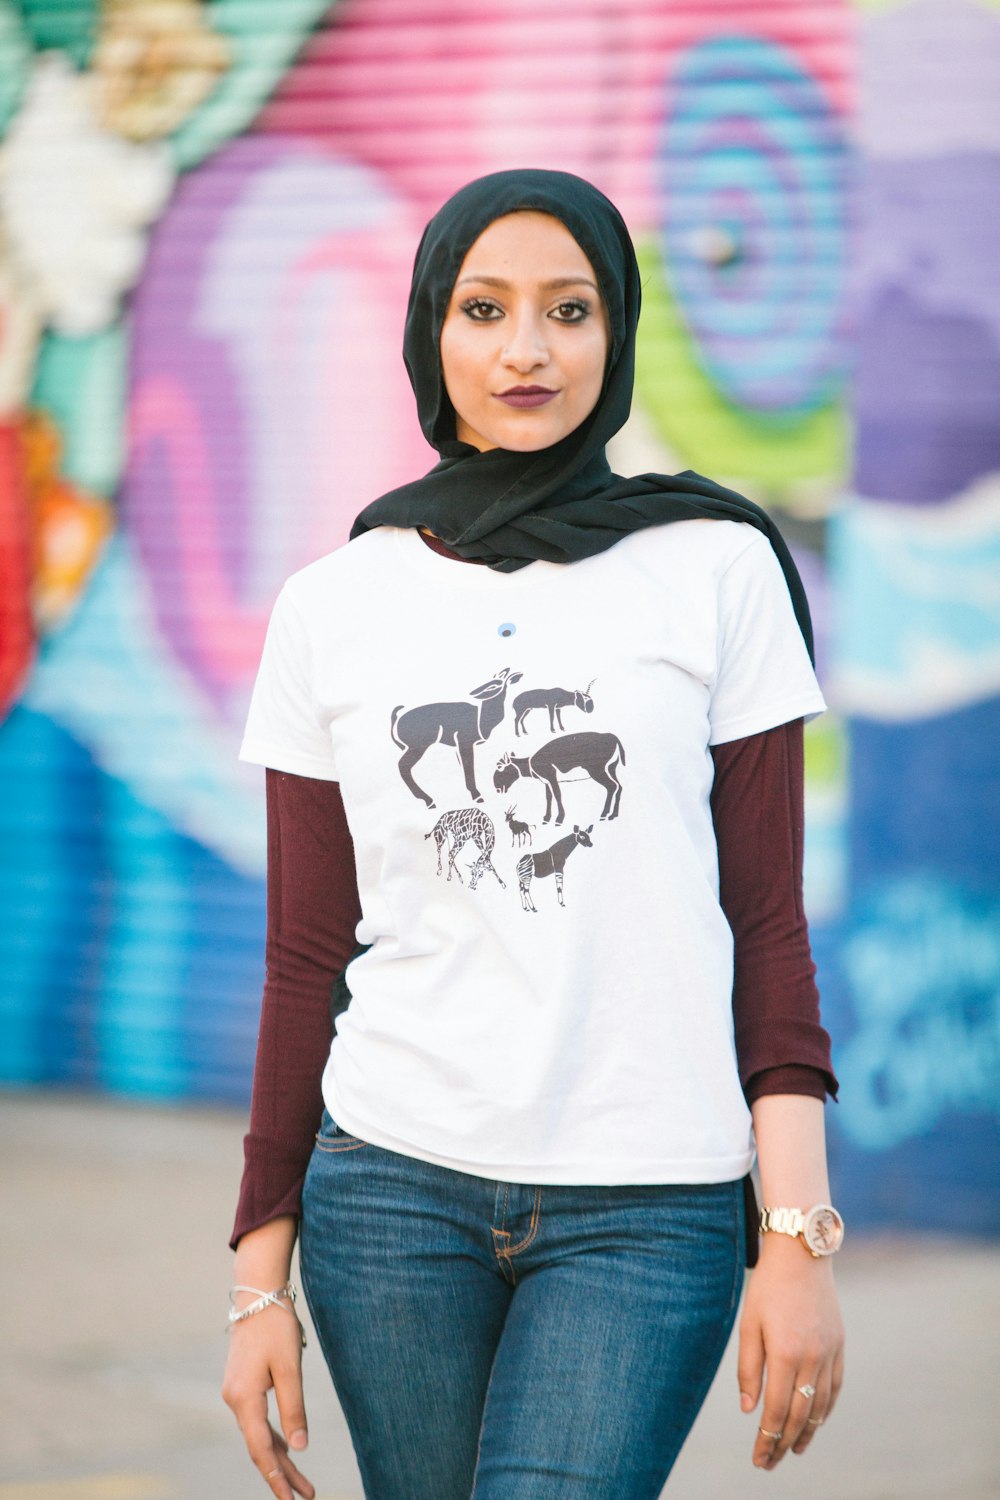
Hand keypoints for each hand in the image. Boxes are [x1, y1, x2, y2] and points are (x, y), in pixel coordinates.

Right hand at [222, 1304, 314, 1498]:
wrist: (257, 1295)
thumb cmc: (275, 1326)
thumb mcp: (289, 1367)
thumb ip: (294, 1408)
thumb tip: (300, 1449)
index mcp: (243, 1399)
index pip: (261, 1450)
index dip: (276, 1477)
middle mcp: (235, 1401)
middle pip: (260, 1448)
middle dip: (283, 1475)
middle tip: (306, 1498)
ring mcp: (237, 1394)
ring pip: (260, 1437)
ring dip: (281, 1459)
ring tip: (304, 1486)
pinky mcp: (243, 1387)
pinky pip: (258, 1422)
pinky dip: (274, 1439)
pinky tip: (289, 1452)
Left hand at [737, 1235, 844, 1469]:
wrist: (802, 1253)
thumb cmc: (768, 1287)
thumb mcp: (748, 1324)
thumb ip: (749, 1369)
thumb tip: (749, 1409)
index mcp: (785, 1354)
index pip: (778, 1411)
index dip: (767, 1438)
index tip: (758, 1458)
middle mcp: (812, 1358)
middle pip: (801, 1415)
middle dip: (783, 1443)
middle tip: (769, 1462)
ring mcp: (830, 1352)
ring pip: (821, 1405)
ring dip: (807, 1432)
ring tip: (792, 1448)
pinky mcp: (840, 1345)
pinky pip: (835, 1387)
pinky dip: (825, 1408)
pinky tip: (816, 1420)